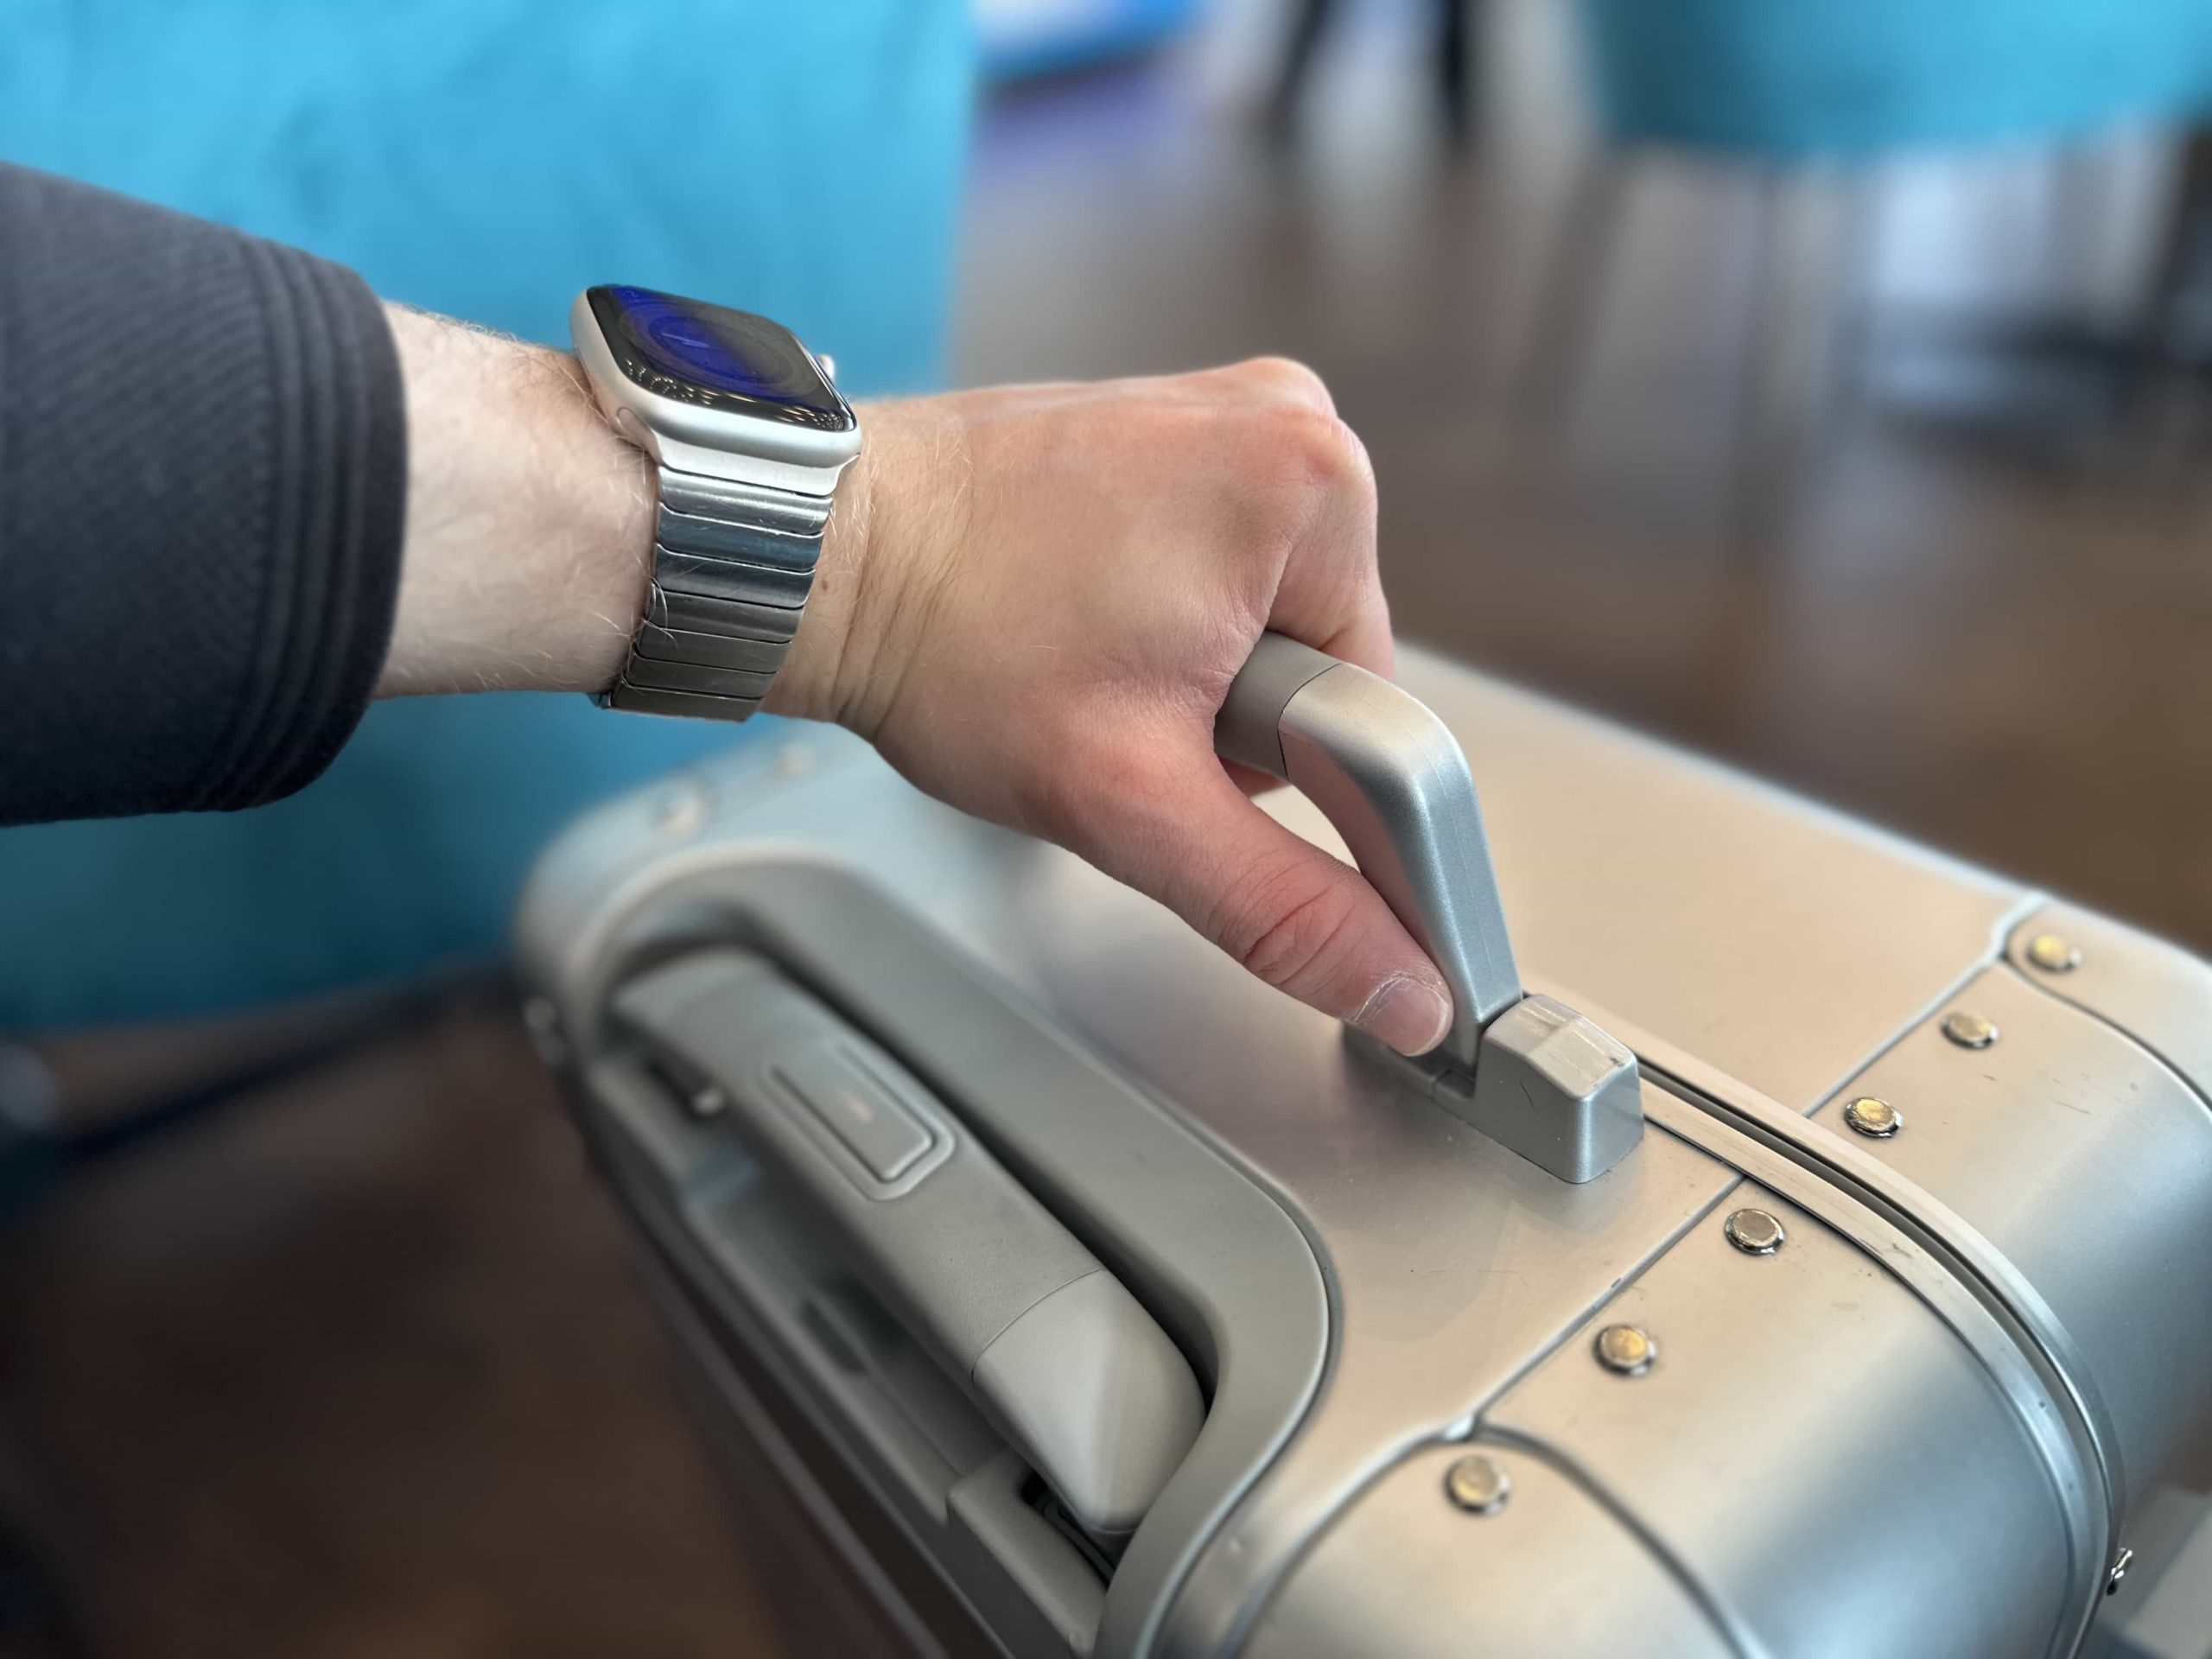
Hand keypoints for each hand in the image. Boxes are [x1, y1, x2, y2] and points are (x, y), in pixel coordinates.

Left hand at [377, 310, 1449, 1053]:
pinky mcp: (1161, 419)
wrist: (810, 553)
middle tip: (1106, 698)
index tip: (1168, 750)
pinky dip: (1151, 606)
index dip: (1271, 769)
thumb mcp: (1137, 807)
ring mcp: (1216, 406)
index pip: (1370, 701)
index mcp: (1314, 483)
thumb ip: (1285, 908)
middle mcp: (1283, 415)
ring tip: (1076, 650)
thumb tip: (1411, 990)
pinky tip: (1069, 610)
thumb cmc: (949, 643)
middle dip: (1219, 711)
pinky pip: (1210, 561)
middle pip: (1314, 654)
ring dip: (1182, 664)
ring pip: (1258, 616)